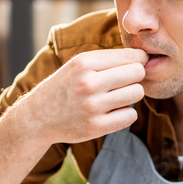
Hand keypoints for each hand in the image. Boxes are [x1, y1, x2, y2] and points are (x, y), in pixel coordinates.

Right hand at [19, 48, 146, 146]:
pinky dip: (126, 113)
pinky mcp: (96, 126)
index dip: (138, 60)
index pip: (131, 56)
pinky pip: (131, 115)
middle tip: (124, 82)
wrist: (37, 117)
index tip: (134, 65)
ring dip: (131, 95)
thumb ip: (108, 59)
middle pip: (137, 73)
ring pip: (137, 93)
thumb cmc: (65, 87)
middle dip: (135, 77)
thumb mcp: (78, 65)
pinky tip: (113, 111)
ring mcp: (92, 106)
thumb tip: (144, 58)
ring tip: (117, 96)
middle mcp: (89, 83)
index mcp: (84, 62)